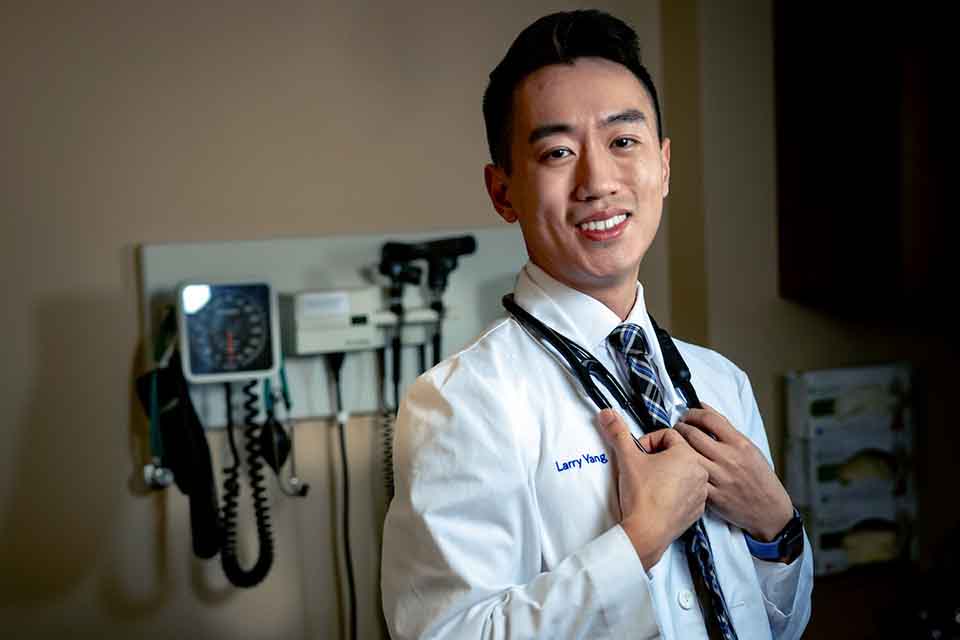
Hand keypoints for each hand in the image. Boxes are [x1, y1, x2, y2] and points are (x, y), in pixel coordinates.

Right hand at [597, 409, 708, 568]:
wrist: (646, 532)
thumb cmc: (641, 495)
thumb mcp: (627, 458)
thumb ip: (618, 432)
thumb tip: (607, 413)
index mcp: (687, 454)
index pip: (667, 435)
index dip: (649, 443)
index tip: (639, 455)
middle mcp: (700, 471)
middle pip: (677, 453)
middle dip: (659, 457)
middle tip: (643, 470)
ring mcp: (701, 492)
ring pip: (683, 472)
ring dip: (668, 474)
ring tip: (651, 485)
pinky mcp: (697, 509)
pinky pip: (687, 492)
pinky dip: (675, 492)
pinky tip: (660, 498)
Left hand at [673, 404, 793, 540]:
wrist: (770, 511)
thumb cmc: (760, 479)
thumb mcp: (750, 449)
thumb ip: (728, 431)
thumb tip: (705, 410)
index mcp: (740, 444)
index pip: (710, 419)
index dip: (693, 412)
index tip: (688, 414)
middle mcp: (729, 459)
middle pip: (693, 434)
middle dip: (680, 427)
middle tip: (677, 427)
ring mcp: (720, 478)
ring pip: (688, 455)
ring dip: (677, 446)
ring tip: (675, 444)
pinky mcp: (713, 496)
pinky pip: (691, 479)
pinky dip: (682, 470)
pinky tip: (680, 467)